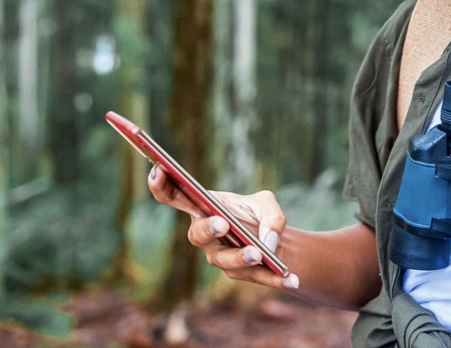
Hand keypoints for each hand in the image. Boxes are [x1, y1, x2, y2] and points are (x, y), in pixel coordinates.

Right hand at [146, 166, 299, 289]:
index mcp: (204, 208)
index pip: (174, 197)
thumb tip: (268, 241)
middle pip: (197, 235)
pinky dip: (274, 277)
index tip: (158, 170)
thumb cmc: (261, 217)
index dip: (161, 186)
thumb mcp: (267, 203)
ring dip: (240, 257)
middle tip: (221, 223)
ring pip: (224, 260)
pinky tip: (292, 280)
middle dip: (207, 229)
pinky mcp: (239, 273)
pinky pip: (255, 276)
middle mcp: (205, 234)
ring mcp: (219, 256)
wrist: (278, 243)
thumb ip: (270, 214)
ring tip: (258, 254)